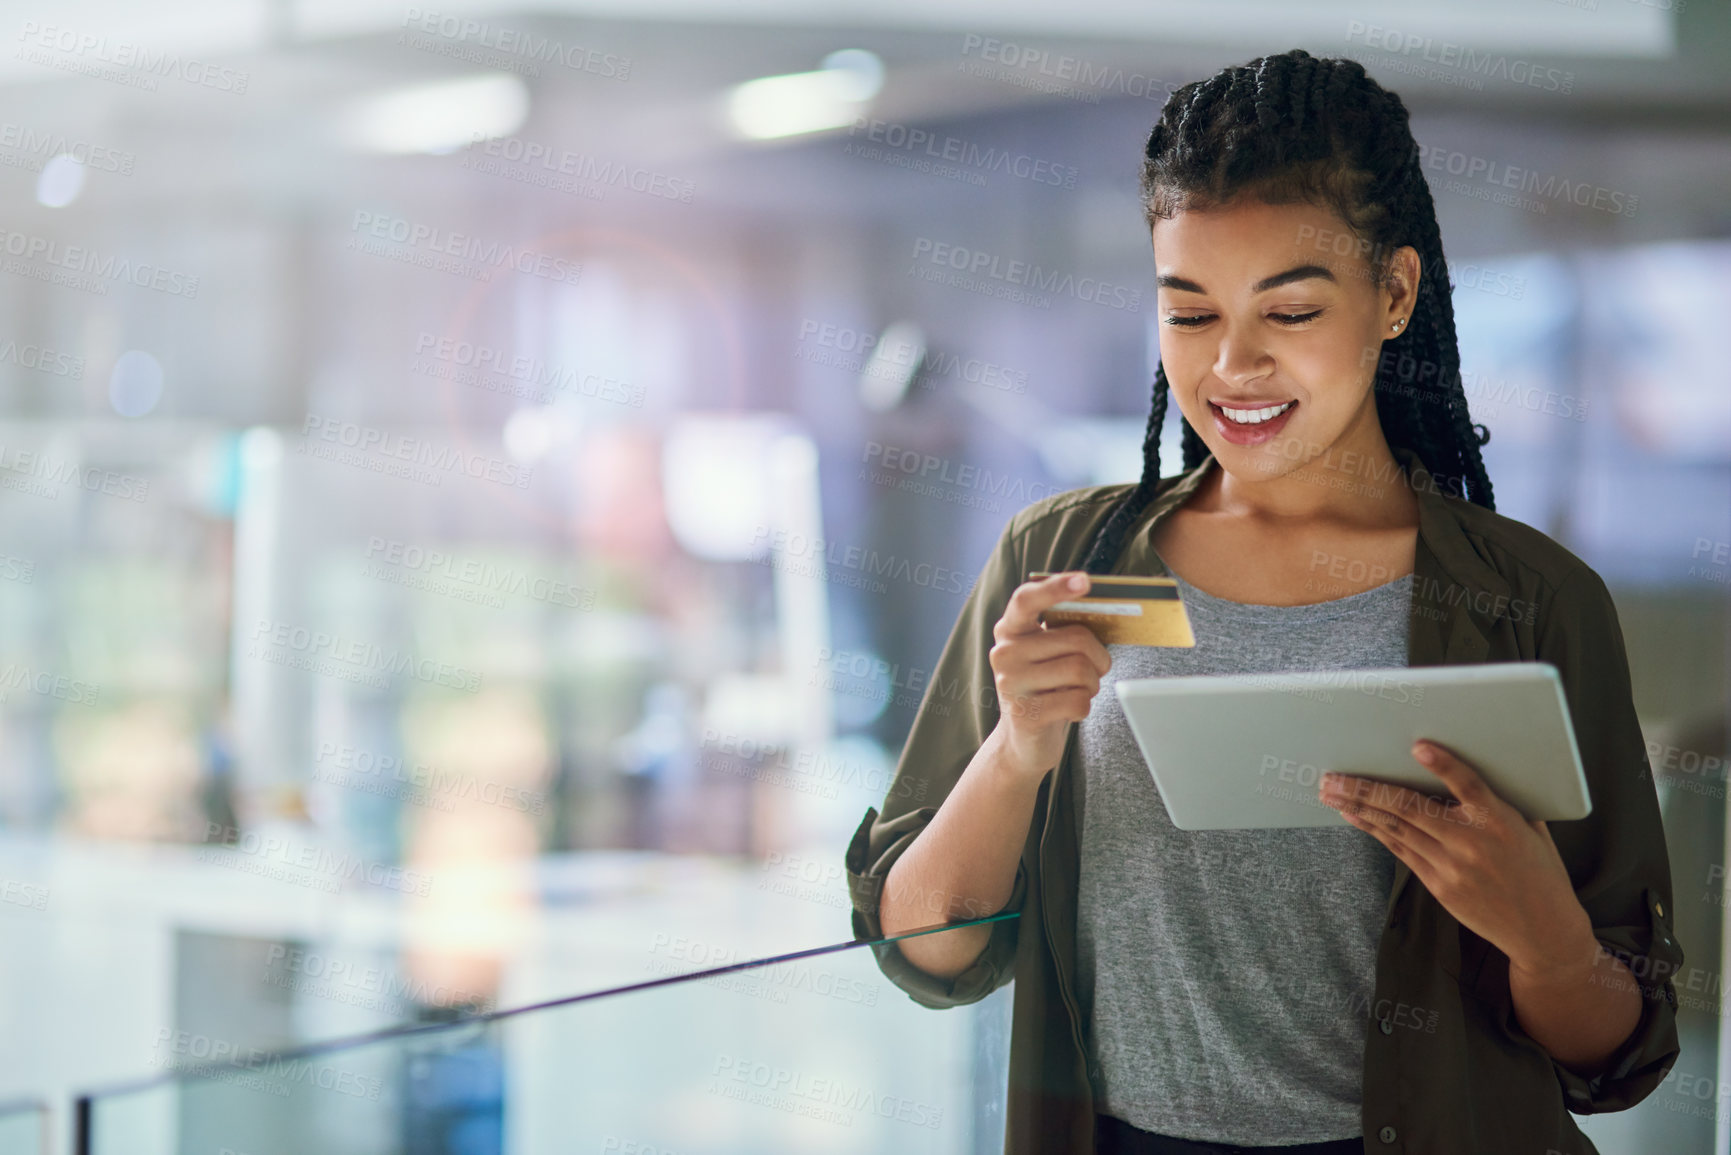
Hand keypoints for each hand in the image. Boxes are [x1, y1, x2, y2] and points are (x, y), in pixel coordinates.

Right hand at [989, 571, 1112, 779]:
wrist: (1023, 742)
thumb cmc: (1046, 688)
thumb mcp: (1046, 654)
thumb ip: (1061, 631)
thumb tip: (1100, 608)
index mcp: (1009, 630)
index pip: (1026, 599)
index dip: (1056, 587)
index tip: (1085, 580)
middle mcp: (1004, 653)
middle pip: (1075, 639)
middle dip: (1098, 656)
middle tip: (1094, 669)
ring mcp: (1010, 684)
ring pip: (1081, 670)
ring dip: (1092, 684)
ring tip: (1078, 690)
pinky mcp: (1025, 714)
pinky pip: (1078, 701)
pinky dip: (1085, 707)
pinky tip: (1069, 710)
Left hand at [1317, 739, 1594, 977]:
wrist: (1543, 931)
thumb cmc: (1539, 871)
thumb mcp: (1532, 829)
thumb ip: (1501, 800)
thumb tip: (1474, 763)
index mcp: (1500, 822)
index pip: (1468, 786)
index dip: (1444, 766)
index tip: (1418, 746)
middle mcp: (1471, 843)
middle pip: (1410, 808)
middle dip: (1366, 789)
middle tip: (1332, 775)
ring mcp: (1451, 867)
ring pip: (1396, 829)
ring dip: (1359, 807)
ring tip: (1330, 791)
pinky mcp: (1439, 886)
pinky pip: (1400, 850)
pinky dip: (1374, 830)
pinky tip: (1353, 816)